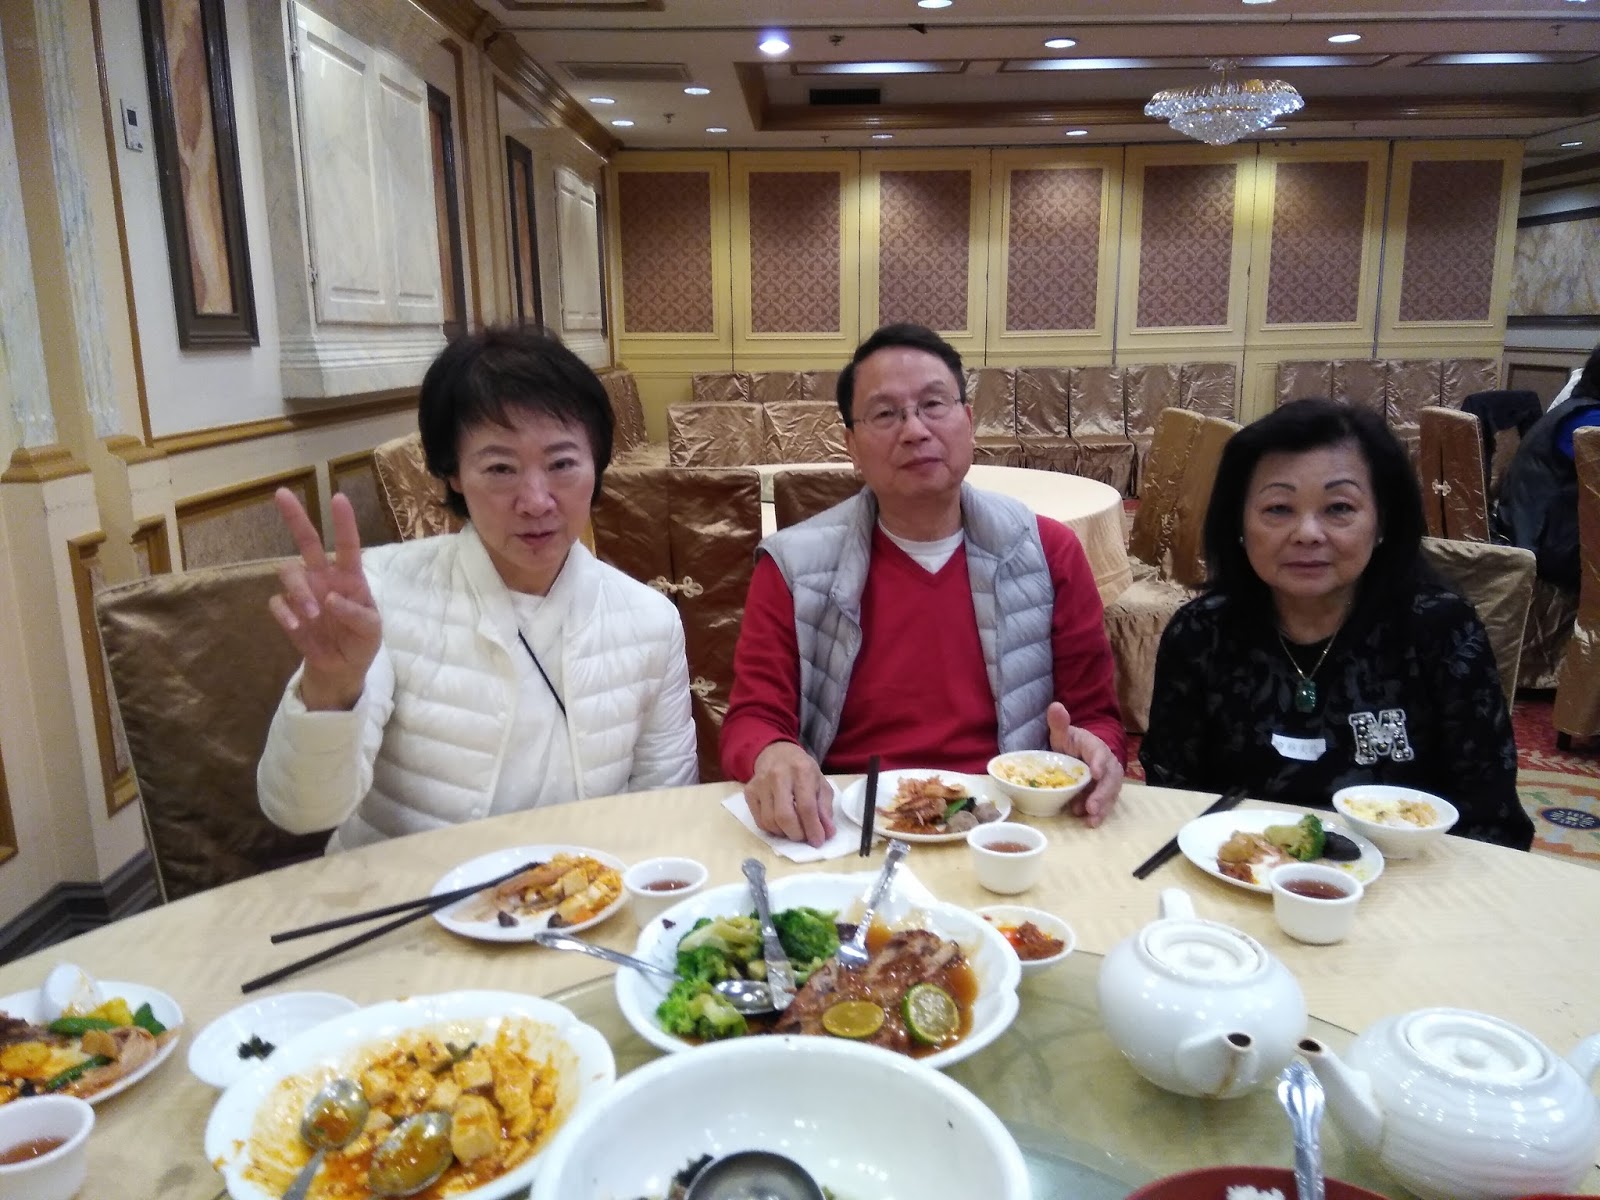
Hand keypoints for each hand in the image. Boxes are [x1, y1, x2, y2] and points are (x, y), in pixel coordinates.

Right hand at [267, 488, 381, 710]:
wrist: (343, 667)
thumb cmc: (362, 640)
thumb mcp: (372, 630)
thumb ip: (357, 614)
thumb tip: (332, 598)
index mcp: (350, 577)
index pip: (348, 545)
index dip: (343, 522)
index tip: (338, 498)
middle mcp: (324, 577)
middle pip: (307, 541)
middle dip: (295, 517)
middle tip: (281, 493)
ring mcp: (304, 592)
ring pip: (288, 572)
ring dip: (298, 591)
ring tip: (314, 615)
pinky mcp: (289, 612)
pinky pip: (277, 602)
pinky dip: (286, 614)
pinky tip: (298, 628)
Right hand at [746, 741, 834, 846]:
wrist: (777, 753)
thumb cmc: (802, 770)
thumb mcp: (821, 783)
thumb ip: (825, 808)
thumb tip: (827, 833)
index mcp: (801, 771)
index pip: (806, 806)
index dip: (813, 828)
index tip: (818, 841)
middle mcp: (778, 775)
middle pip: (784, 816)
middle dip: (796, 834)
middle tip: (804, 837)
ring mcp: (761, 784)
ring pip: (769, 821)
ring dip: (784, 833)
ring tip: (793, 830)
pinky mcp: (749, 792)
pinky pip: (759, 821)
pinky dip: (772, 829)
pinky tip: (780, 824)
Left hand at [1047, 701, 1123, 826]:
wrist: (1080, 752)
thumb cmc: (1071, 742)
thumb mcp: (1062, 733)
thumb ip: (1059, 722)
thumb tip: (1055, 706)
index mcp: (1095, 747)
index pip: (1099, 754)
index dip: (1098, 763)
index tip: (1094, 773)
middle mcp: (1106, 764)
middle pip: (1109, 779)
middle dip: (1102, 794)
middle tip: (1092, 807)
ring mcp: (1108, 779)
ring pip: (1110, 794)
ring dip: (1102, 807)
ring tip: (1091, 820)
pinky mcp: (1105, 792)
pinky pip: (1105, 803)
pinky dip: (1099, 813)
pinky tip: (1090, 822)